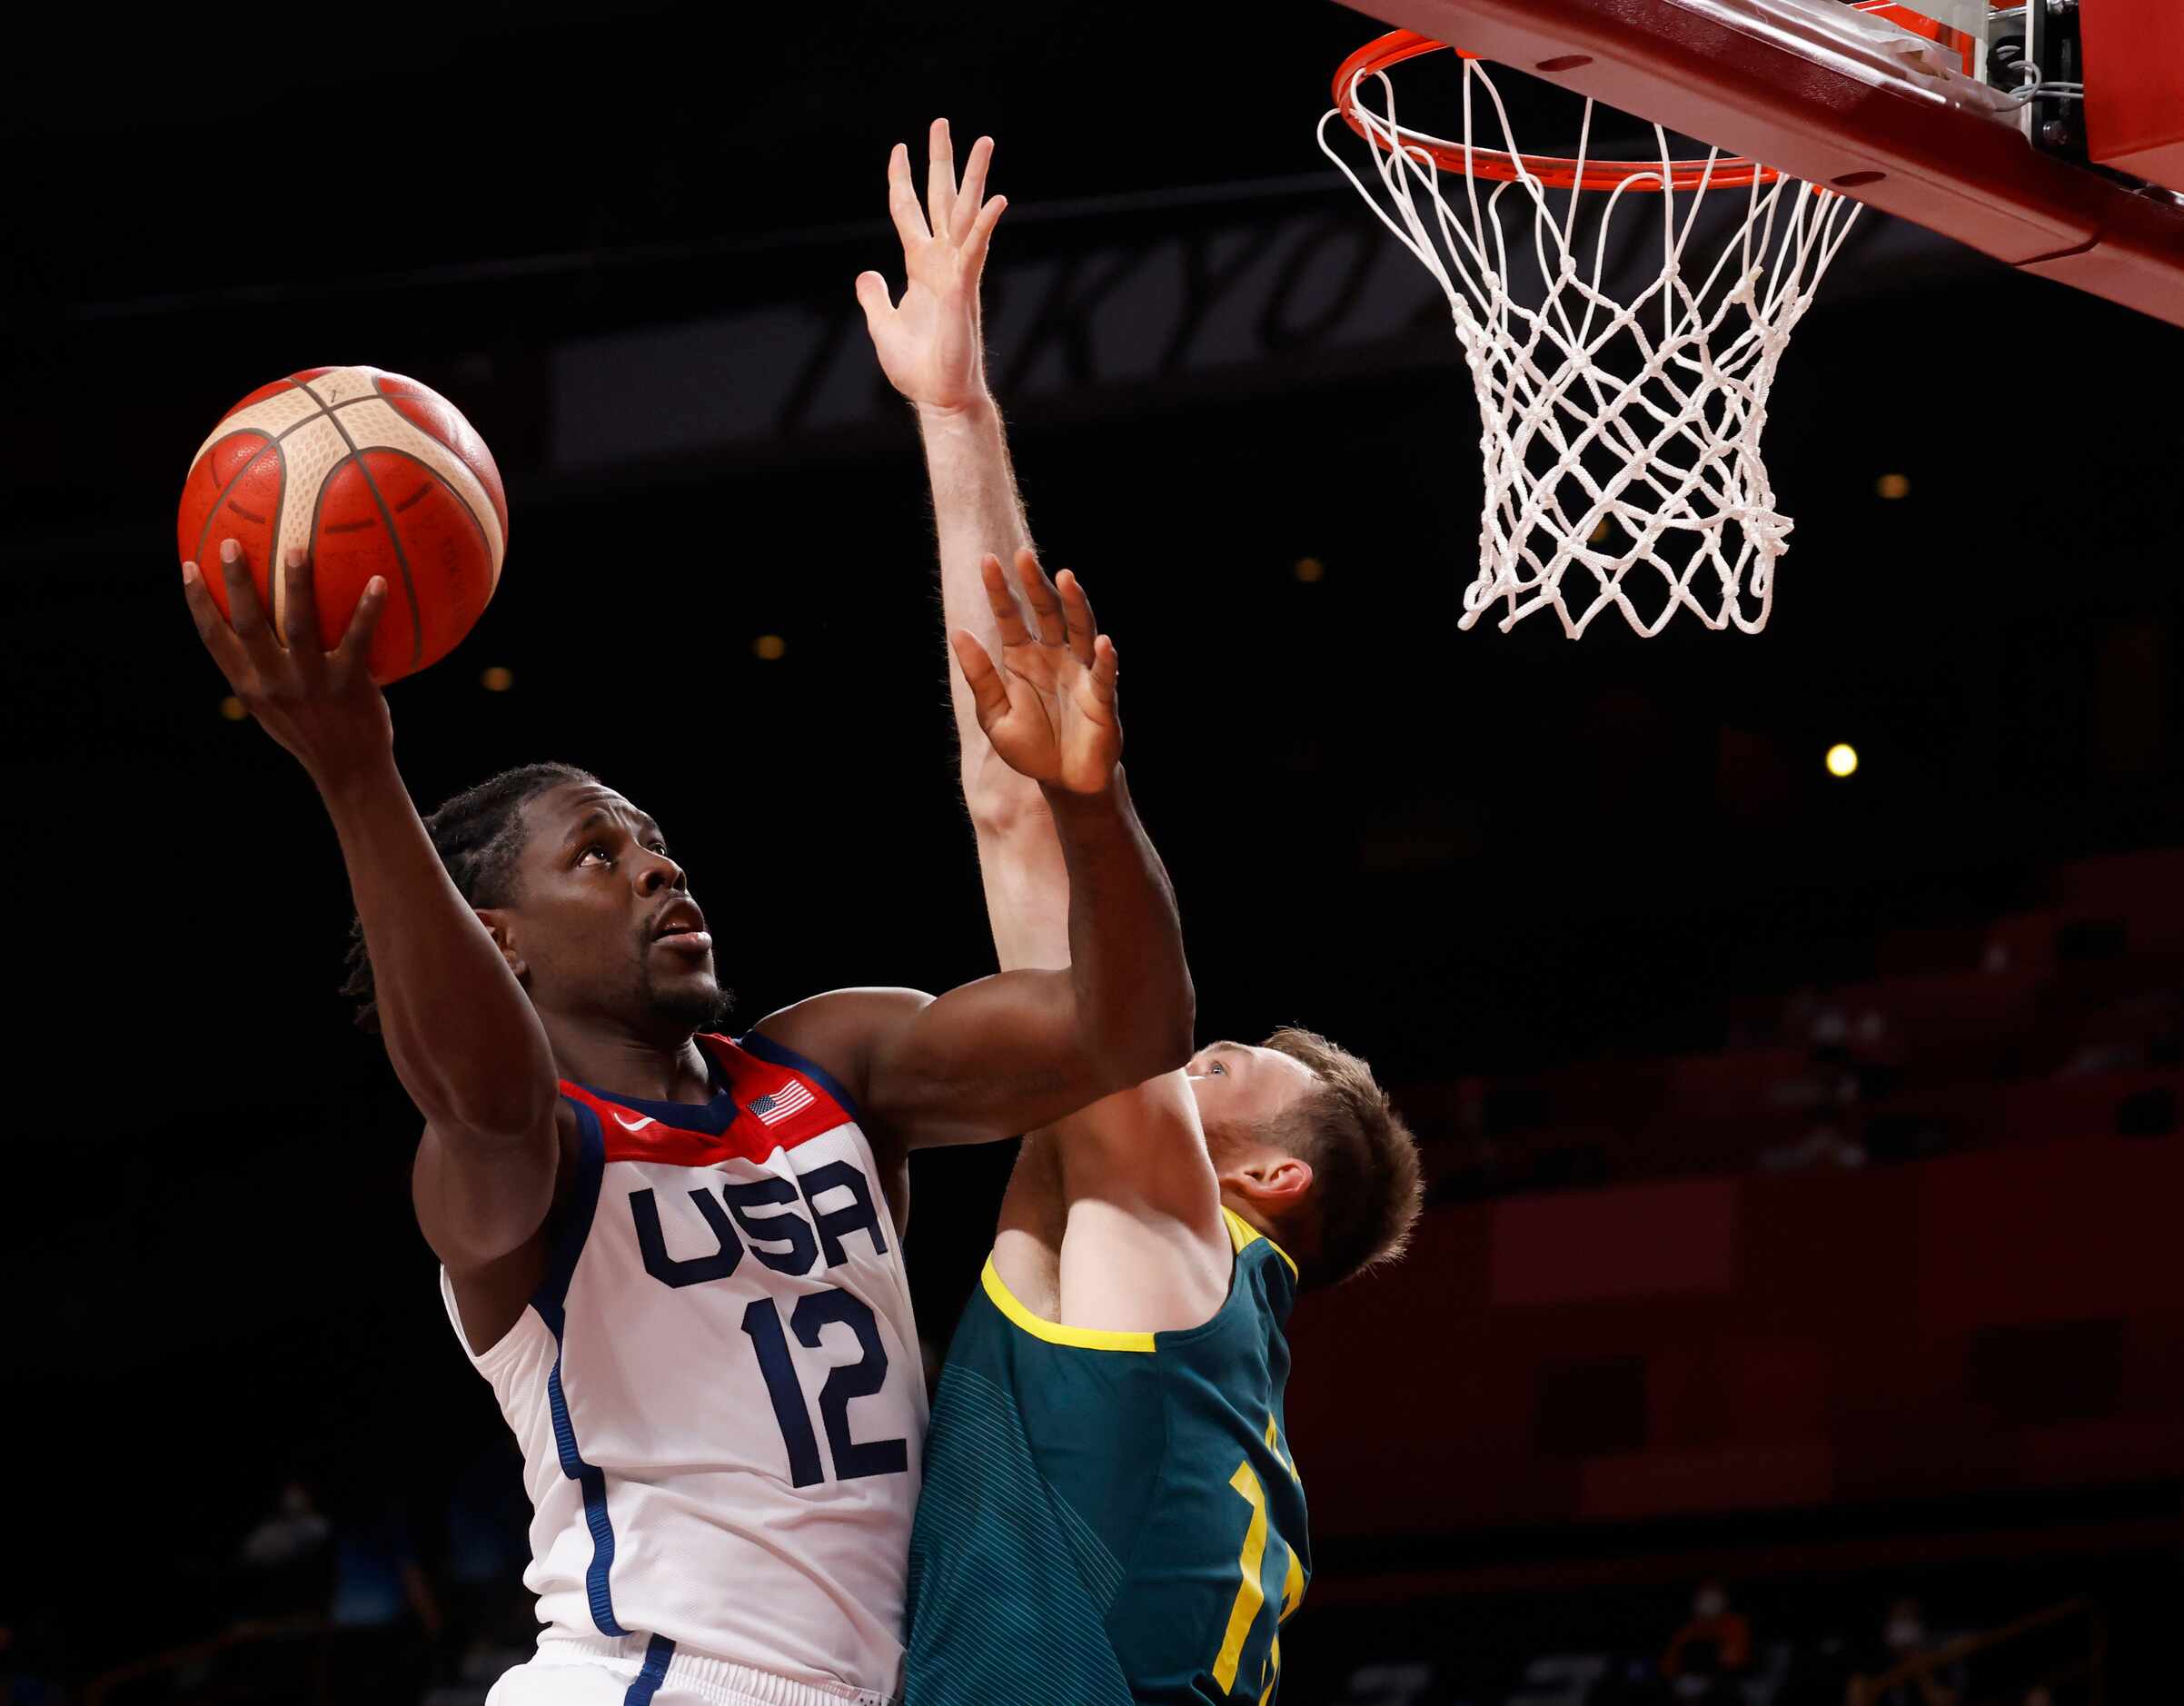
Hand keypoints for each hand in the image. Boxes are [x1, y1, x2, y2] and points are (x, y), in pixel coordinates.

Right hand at [181, 537, 393, 791]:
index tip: (188, 567)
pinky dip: (368, 609)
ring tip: (296, 548)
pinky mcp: (348, 684)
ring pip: (298, 625)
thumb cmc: (312, 732)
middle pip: (247, 623)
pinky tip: (379, 581)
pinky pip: (359, 638)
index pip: (213, 639)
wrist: (350, 771)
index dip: (197, 603)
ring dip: (295, 585)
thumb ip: (261, 672)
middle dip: (235, 582)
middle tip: (231, 543)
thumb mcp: (274, 708)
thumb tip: (253, 628)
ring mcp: (310, 682)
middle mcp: (274, 682)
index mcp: (250, 686)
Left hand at [855, 117, 1005, 415]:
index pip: (909, 211)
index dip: (902, 179)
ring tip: (985, 140)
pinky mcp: (964, 290)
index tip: (899, 148)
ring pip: (966, 214)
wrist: (938, 396)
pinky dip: (986, 225)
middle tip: (941, 122)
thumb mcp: (882, 325)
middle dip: (941, 160)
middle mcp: (941, 261)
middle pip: (942, 199)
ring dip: (975, 177)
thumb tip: (865, 274)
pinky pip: (975, 251)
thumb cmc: (916, 367)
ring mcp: (956, 273)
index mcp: (920, 266)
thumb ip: (874, 296)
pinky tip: (998, 199)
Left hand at [952, 549, 1120, 793]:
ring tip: (1066, 578)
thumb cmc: (1031, 747)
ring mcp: (1079, 672)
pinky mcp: (1101, 697)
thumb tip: (957, 632)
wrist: (1063, 782)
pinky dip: (1105, 659)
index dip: (1000, 590)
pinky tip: (1103, 642)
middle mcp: (1053, 656)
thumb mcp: (994, 716)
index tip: (988, 561)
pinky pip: (1104, 675)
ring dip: (1075, 605)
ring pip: (1080, 630)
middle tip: (1023, 554)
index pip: (1010, 616)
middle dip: (1036, 584)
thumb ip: (980, 676)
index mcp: (1022, 658)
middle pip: (1046, 612)